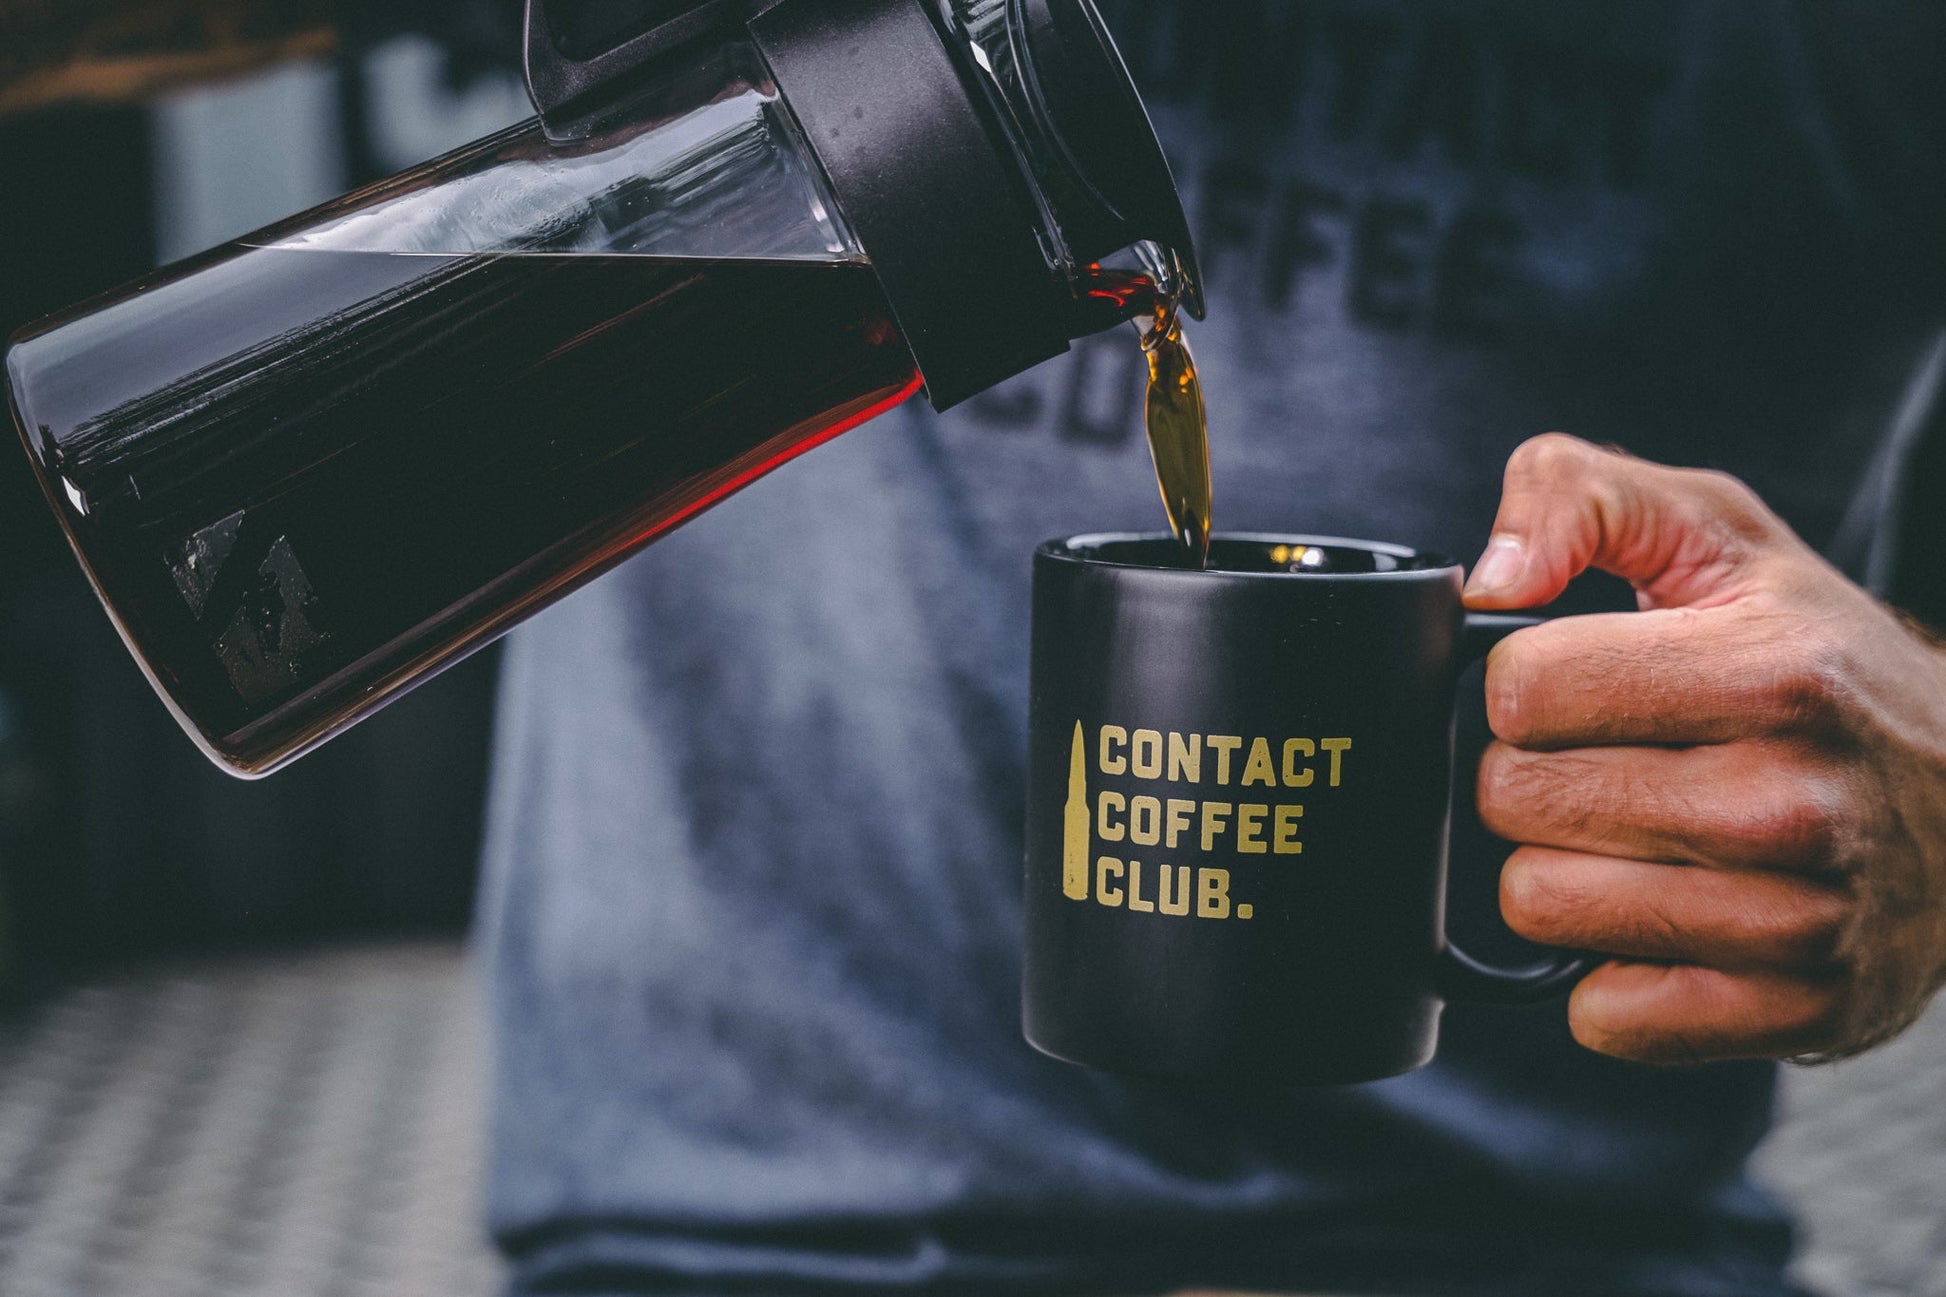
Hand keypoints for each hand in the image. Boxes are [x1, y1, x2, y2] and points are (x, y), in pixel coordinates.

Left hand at [1464, 433, 1945, 1063]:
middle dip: (1537, 772)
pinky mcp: (1791, 1014)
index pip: (1519, 691)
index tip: (1582, 682)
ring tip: (1643, 834)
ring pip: (1537, 903)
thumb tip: (1487, 578)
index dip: (1525, 682)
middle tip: (1617, 760)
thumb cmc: (1816, 659)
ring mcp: (1798, 922)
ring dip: (1565, 870)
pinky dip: (1613, 972)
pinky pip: (1600, 1014)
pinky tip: (1672, 917)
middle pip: (1511, 798)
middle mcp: (1791, 802)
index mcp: (1771, 670)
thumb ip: (1577, 496)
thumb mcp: (1716, 533)